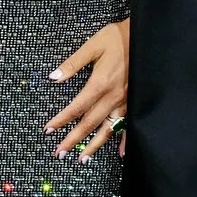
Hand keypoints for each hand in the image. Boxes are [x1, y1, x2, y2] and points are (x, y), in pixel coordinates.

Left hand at [45, 20, 128, 157]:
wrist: (147, 36)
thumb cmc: (118, 38)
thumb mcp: (92, 45)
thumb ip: (72, 64)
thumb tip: (53, 78)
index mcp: (101, 83)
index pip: (76, 108)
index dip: (61, 120)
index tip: (48, 130)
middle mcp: (114, 96)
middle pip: (90, 124)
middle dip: (73, 140)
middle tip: (59, 153)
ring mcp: (126, 101)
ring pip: (108, 129)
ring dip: (94, 145)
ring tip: (82, 160)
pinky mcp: (135, 101)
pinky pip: (129, 125)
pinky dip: (125, 140)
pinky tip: (120, 153)